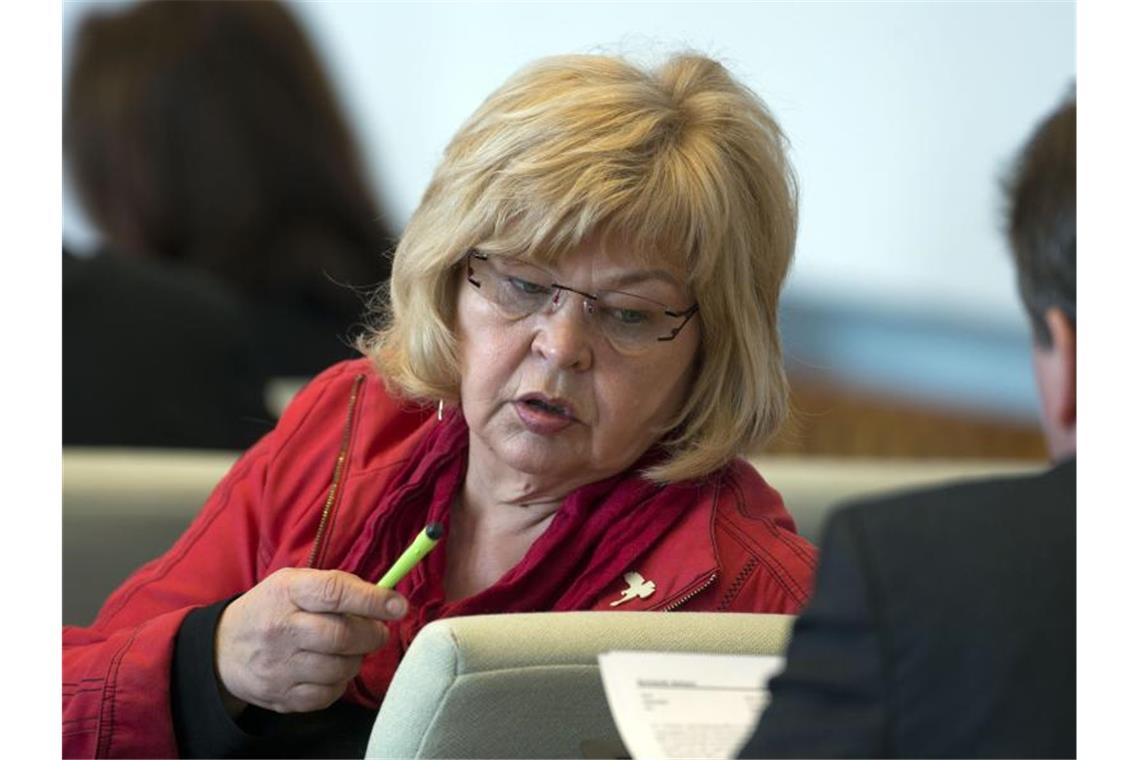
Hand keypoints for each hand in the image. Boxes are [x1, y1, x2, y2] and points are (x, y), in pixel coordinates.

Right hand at [215, 568, 407, 713]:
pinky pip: (328, 695)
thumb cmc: (272, 608)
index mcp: (287, 592)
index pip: (335, 593)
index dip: (373, 600)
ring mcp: (279, 667)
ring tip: (351, 650)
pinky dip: (340, 683)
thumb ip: (336, 586)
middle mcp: (280, 629)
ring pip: (340, 668)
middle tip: (378, 632)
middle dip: (372, 635)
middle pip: (342, 636)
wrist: (222, 648)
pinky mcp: (280, 696)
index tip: (399, 606)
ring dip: (357, 659)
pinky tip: (333, 669)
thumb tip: (384, 597)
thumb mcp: (294, 582)